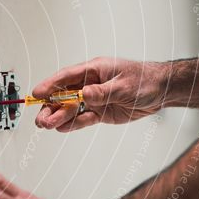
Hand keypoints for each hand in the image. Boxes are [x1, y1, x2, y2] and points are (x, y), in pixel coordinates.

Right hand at [32, 57, 167, 131]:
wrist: (161, 91)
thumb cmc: (144, 80)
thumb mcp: (124, 85)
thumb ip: (103, 92)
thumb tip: (84, 94)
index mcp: (94, 70)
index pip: (67, 77)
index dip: (50, 85)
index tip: (37, 94)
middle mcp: (90, 84)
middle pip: (64, 95)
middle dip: (50, 106)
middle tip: (41, 118)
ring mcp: (94, 98)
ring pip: (70, 108)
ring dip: (58, 116)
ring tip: (46, 125)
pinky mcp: (99, 112)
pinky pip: (82, 118)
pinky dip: (72, 124)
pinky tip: (61, 128)